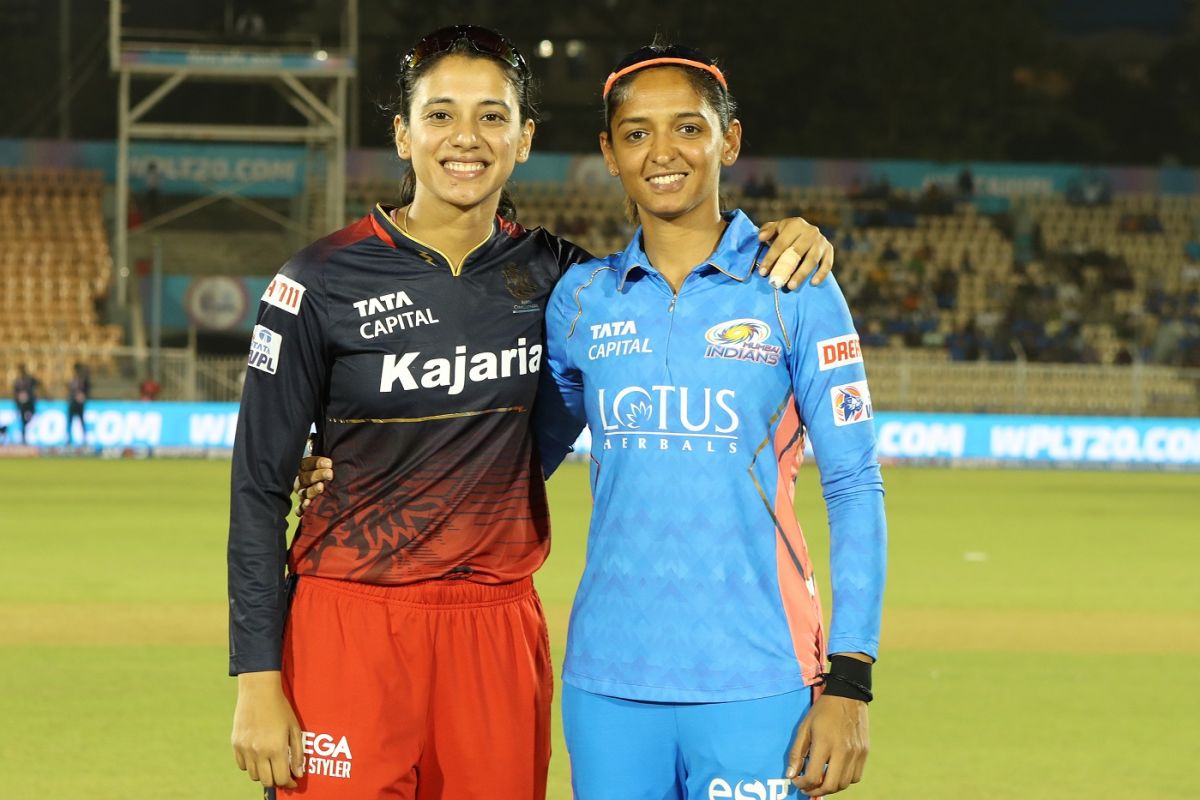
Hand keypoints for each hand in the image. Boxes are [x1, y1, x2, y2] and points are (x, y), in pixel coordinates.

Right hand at [231, 671, 304, 788]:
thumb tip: (299, 773)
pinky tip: (259, 755)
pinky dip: (251, 765)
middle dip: (277, 780)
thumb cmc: (280, 708)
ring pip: (253, 775)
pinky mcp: (235, 744)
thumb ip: (298, 753)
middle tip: (282, 772)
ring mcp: (245, 749)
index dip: (289, 783)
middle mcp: (259, 752)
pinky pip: (242, 765)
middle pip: (267, 781)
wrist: (258, 691)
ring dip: (264, 773)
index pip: (281, 779)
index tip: (293, 781)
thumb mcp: (295, 729)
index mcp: (276, 748)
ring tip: (271, 762)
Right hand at [293, 456, 332, 516]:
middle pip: (305, 478)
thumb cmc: (334, 473)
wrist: (338, 492)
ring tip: (321, 487)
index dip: (317, 463)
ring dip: (312, 490)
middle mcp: (302, 481)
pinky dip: (302, 507)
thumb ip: (330, 461)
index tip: (329, 463)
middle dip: (318, 475)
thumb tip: (336, 452)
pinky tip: (308, 504)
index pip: (307, 463)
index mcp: (306, 468)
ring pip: (303, 492)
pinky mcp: (304, 508)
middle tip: (330, 474)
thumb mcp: (331, 465)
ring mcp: (302, 495)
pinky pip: (299, 509)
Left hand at [756, 217, 834, 289]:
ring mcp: (821, 241)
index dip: (771, 258)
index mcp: (796, 224)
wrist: (805, 234)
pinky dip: (821, 274)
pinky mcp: (829, 250)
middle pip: (797, 252)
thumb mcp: (776, 229)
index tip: (762, 272)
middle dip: (785, 268)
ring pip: (811, 260)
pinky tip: (813, 283)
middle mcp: (810, 231)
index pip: (781, 243)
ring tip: (791, 287)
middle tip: (776, 282)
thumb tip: (761, 237)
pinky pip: (827, 264)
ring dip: (801, 274)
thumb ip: (767, 231)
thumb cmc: (785, 235)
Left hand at [786, 694, 868, 795]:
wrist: (849, 695)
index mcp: (824, 743)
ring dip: (831, 787)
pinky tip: (835, 772)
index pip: (813, 776)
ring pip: (844, 784)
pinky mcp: (865, 752)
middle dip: (816, 791)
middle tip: (807, 788)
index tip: (796, 781)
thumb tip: (790, 775)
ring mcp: (856, 753)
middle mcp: (842, 751)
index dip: (802, 784)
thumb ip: (797, 752)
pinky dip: (844, 780)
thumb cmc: (823, 710)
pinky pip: (856, 777)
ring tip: (821, 781)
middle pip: (830, 785)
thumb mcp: (805, 727)